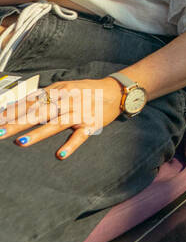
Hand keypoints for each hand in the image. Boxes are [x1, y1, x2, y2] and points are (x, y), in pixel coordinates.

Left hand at [0, 78, 122, 158]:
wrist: (117, 91)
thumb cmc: (87, 91)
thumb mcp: (65, 88)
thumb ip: (45, 96)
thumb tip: (20, 103)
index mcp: (58, 92)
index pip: (31, 102)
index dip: (13, 112)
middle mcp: (67, 101)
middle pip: (39, 113)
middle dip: (18, 123)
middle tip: (0, 132)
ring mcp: (79, 113)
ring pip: (56, 124)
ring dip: (39, 133)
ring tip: (21, 143)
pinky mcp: (91, 125)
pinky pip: (80, 136)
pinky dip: (70, 145)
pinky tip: (60, 154)